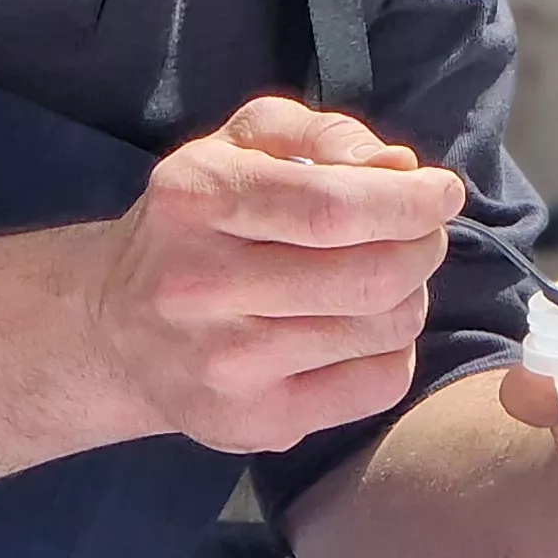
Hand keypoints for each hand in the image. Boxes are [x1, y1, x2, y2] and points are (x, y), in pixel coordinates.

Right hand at [83, 96, 467, 454]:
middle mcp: (199, 285)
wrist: (116, 327)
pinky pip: (377, 385)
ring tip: (386, 279)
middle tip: (423, 234)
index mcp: (196, 198)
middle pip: (369, 275)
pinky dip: (393, 351)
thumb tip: (397, 167)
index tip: (442, 192)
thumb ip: (321, 135)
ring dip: (410, 297)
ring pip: (382, 330)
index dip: (408, 201)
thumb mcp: (240, 144)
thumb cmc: (199, 221)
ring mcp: (223, 364)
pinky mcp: (250, 422)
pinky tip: (363, 331)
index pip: (333, 207)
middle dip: (422, 246)